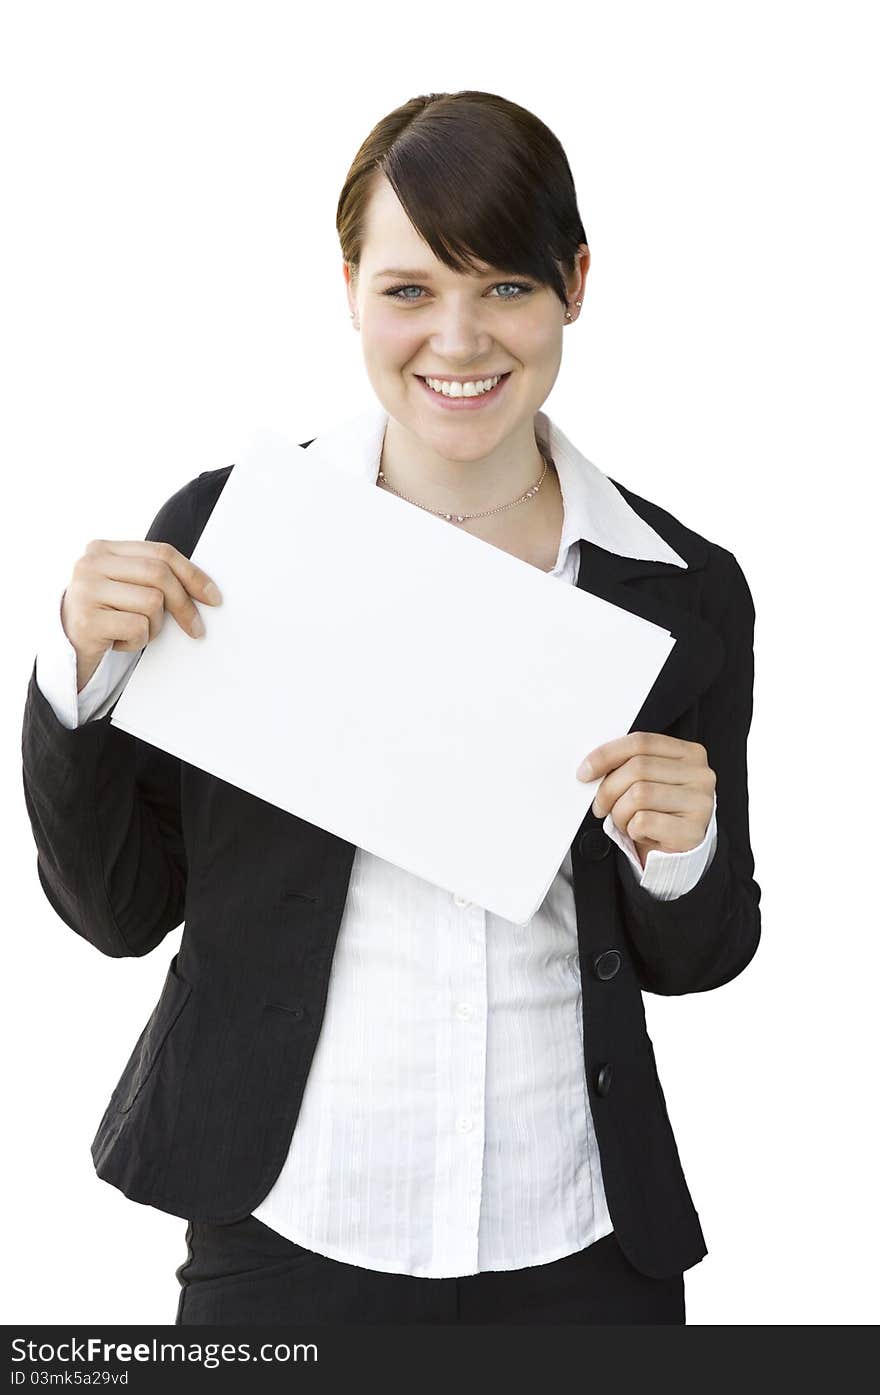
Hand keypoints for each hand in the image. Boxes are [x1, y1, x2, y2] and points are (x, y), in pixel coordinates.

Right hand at [60, 539, 222, 692]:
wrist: (66, 649)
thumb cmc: (105, 616)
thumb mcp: (125, 587)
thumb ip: (152, 576)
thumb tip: (204, 589)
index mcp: (103, 548)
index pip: (161, 553)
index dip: (193, 575)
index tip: (213, 597)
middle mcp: (90, 564)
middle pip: (159, 575)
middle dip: (184, 605)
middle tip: (196, 629)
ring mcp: (85, 590)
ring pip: (152, 603)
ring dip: (154, 626)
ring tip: (135, 631)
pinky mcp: (87, 621)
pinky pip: (138, 628)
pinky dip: (137, 642)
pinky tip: (119, 642)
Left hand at [576, 733, 715, 868]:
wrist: (678, 852)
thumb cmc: (660, 812)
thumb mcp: (647, 781)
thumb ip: (628, 766)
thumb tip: (590, 768)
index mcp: (689, 753)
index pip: (641, 742)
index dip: (607, 755)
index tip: (585, 772)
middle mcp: (700, 774)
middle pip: (637, 768)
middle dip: (608, 790)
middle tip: (600, 806)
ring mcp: (700, 802)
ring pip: (638, 795)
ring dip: (620, 812)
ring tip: (625, 821)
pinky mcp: (692, 830)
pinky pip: (644, 821)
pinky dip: (632, 829)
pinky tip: (641, 833)